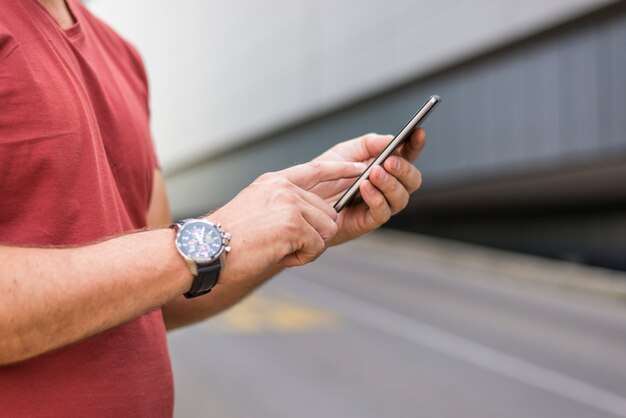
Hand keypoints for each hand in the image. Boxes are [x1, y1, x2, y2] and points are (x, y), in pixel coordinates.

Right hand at [208, 161, 362, 282]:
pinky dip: (302, 258)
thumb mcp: (256, 208)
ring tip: (280, 249)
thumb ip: (283, 205)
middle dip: (313, 235)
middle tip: (285, 245)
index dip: (341, 169)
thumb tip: (314, 215)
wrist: (204, 249)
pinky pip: (317, 247)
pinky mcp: (293, 225)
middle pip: (328, 212)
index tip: (360, 168)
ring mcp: (290, 204)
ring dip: (308, 248)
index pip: (316, 168)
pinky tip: (279, 255)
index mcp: (275, 181)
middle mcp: (284, 188)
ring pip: (326, 230)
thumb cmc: (226, 238)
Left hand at [311, 129, 425, 245]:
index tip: (418, 132)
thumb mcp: (345, 152)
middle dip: (404, 169)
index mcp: (385, 167)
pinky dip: (376, 198)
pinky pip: (382, 212)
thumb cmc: (325, 177)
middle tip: (389, 161)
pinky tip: (364, 187)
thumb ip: (369, 144)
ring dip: (390, 184)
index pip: (408, 156)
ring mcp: (380, 205)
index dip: (416, 145)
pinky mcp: (368, 221)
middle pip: (412, 180)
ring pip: (401, 198)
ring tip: (374, 173)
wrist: (304, 200)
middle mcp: (388, 188)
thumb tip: (392, 140)